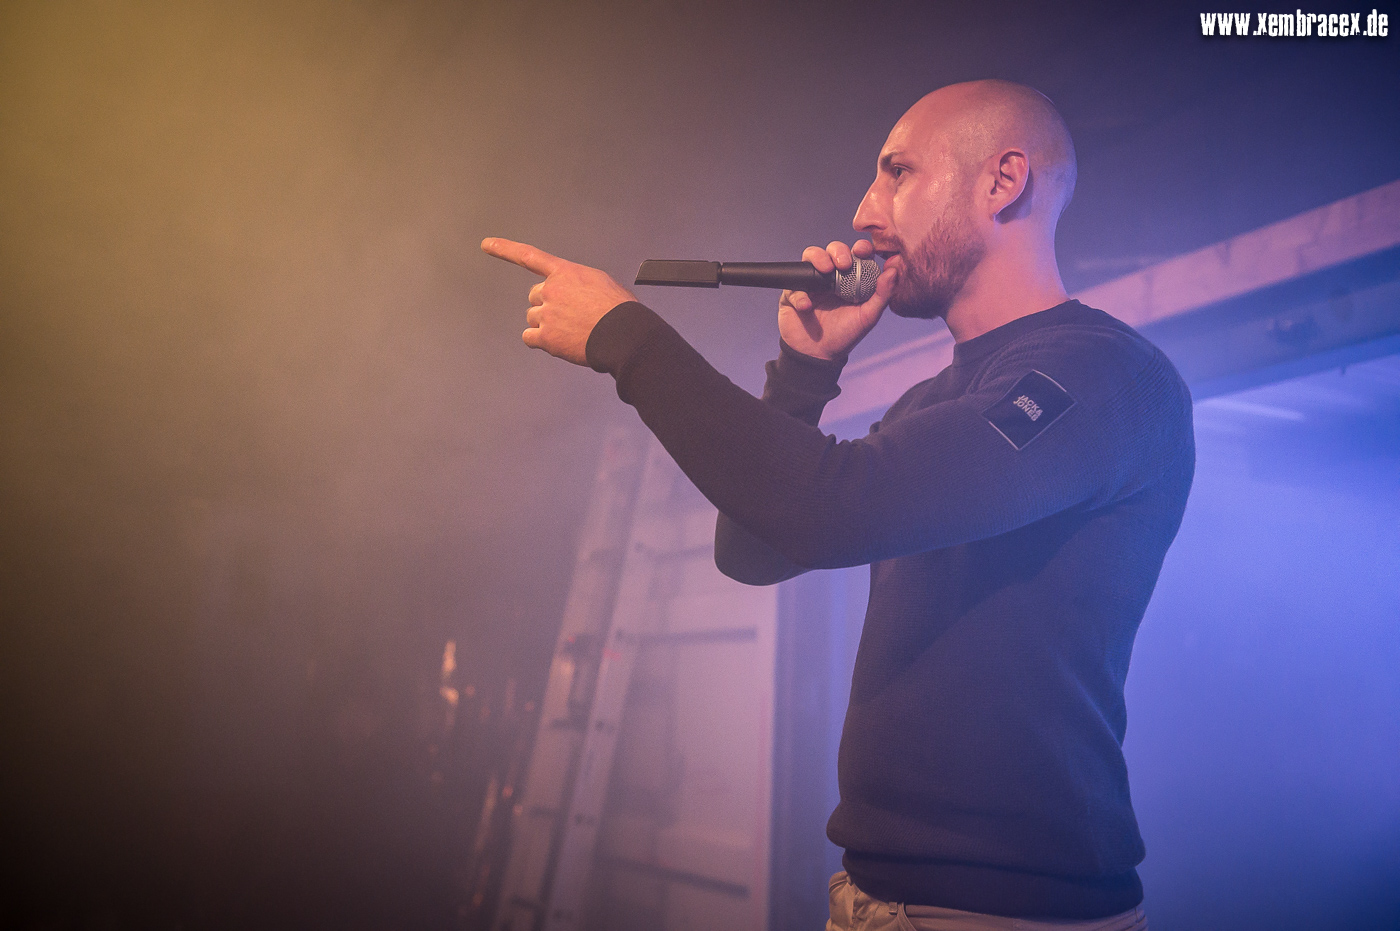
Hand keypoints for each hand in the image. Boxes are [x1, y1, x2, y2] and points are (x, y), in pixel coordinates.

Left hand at [481, 237, 636, 365]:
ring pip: (532, 318)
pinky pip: (529, 338)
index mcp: (566, 273)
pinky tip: (558, 342)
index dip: (505, 249)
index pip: (529, 256)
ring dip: (546, 324)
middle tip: (569, 315)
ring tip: (571, 330)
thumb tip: (574, 293)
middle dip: (547, 305)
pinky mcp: (546, 336)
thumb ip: (578, 283)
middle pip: (534, 297)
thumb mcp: (602, 282)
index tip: (487, 244)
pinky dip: (539, 341)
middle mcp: (552, 290)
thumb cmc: (620, 311)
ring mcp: (547, 313)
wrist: (624, 334)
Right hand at [779, 240, 895, 360]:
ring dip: (817, 259)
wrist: (818, 355)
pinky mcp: (792, 293)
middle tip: (842, 264)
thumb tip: (894, 269)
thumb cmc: (845, 334)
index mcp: (851, 278)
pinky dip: (800, 294)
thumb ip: (882, 294)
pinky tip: (807, 307)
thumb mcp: (868, 316)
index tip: (862, 250)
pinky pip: (793, 285)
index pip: (856, 254)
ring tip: (825, 272)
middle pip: (832, 250)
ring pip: (810, 257)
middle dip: (837, 251)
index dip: (860, 247)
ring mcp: (811, 283)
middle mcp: (831, 277)